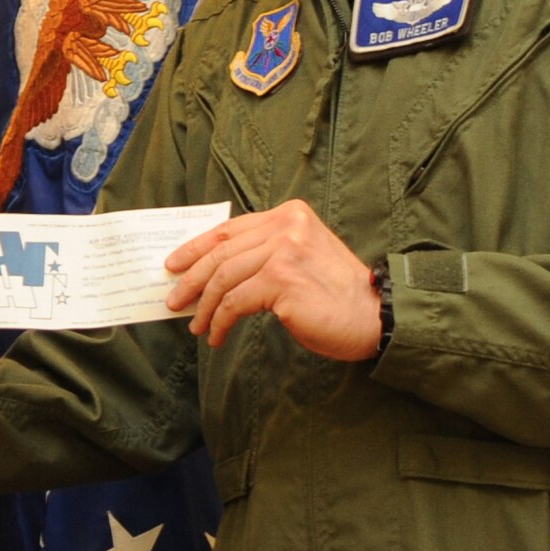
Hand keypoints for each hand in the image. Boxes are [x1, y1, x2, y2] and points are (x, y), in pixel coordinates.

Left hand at [163, 200, 381, 359]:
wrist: (375, 316)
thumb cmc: (336, 295)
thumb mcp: (299, 258)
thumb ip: (264, 254)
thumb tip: (211, 273)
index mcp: (289, 215)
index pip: (230, 229)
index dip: (196, 247)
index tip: (174, 264)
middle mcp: (286, 226)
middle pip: (221, 252)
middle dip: (191, 278)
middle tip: (174, 300)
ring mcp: (284, 251)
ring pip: (224, 278)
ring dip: (204, 306)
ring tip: (197, 325)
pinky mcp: (282, 280)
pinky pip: (235, 302)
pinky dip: (220, 321)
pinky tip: (217, 335)